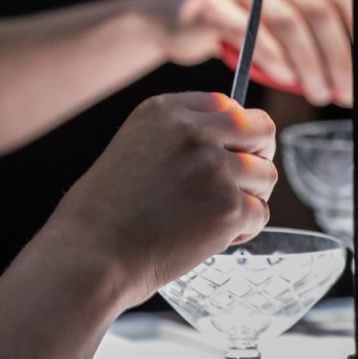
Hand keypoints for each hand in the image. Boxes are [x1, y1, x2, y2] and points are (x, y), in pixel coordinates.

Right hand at [47, 91, 276, 307]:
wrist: (91, 255)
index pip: (227, 104)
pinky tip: (212, 239)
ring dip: (250, 198)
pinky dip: (243, 231)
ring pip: (266, 175)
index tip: (228, 153)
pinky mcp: (228, 208)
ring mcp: (214, 168)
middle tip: (239, 184)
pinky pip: (260, 213)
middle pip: (261, 130)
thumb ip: (178, 135)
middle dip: (257, 157)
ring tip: (216, 218)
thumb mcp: (134, 146)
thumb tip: (229, 142)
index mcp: (166, 111)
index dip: (235, 132)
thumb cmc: (105, 213)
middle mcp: (194, 131)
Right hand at [151, 0, 357, 106]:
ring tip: (315, 92)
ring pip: (287, 22)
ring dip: (308, 63)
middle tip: (343, 91)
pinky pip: (250, 32)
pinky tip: (281, 78)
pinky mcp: (209, 2)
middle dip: (337, 55)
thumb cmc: (237, 29)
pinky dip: (272, 59)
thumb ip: (316, 44)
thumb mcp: (280, 29)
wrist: (172, 19)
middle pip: (317, 9)